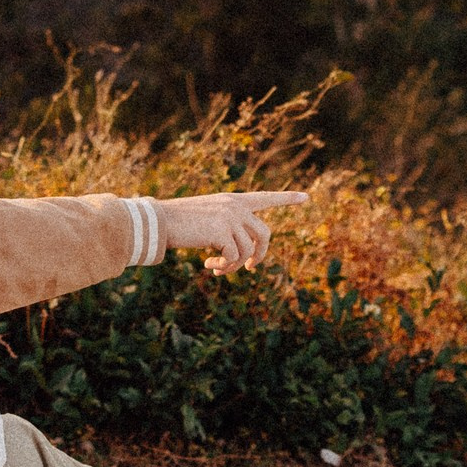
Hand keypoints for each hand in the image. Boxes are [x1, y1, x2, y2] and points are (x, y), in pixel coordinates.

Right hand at [160, 189, 307, 270]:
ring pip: (248, 251)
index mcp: (232, 200)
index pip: (265, 197)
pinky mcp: (223, 232)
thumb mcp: (208, 219)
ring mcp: (230, 217)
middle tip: (250, 268)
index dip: (286, 198)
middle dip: (259, 255)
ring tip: (217, 269)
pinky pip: (234, 258)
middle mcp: (235, 206)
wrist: (160, 221)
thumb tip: (244, 255)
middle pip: (264, 234)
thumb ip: (228, 228)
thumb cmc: (180, 223)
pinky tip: (210, 266)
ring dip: (234, 266)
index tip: (306, 197)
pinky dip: (225, 267)